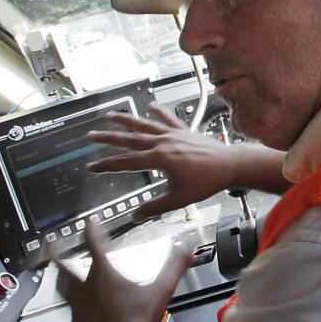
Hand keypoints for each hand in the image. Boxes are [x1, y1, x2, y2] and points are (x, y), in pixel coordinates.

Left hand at [53, 222, 191, 321]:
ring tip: (57, 275)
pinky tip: (76, 309)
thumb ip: (174, 268)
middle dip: (57, 253)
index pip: (94, 245)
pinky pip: (70, 310)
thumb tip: (185, 252)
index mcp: (104, 275)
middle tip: (51, 244)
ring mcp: (78, 308)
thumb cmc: (135, 320)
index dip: (91, 231)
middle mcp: (85, 289)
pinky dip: (71, 305)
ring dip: (59, 278)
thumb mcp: (160, 290)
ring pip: (63, 288)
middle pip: (65, 266)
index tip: (88, 222)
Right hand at [87, 103, 239, 220]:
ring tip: (110, 115)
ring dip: (127, 120)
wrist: (230, 165)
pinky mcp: (184, 131)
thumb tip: (136, 216)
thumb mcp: (179, 199)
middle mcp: (163, 143)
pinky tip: (151, 105)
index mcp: (159, 159)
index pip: (126, 162)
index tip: (92, 167)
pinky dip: (160, 112)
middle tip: (90, 135)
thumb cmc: (207, 182)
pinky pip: (169, 119)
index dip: (107, 165)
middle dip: (108, 138)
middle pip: (129, 139)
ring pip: (145, 125)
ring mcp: (174, 134)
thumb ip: (155, 207)